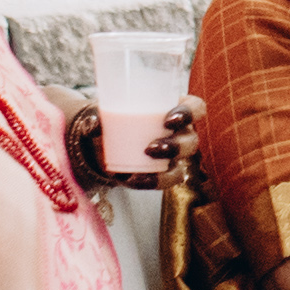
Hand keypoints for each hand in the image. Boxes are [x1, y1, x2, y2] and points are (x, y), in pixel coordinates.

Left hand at [59, 97, 201, 187]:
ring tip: (142, 167)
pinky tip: (134, 180)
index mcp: (175, 109)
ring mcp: (173, 156)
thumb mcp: (103, 114)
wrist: (103, 143)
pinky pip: (165, 180)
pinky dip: (151, 181)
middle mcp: (180, 133)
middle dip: (177, 146)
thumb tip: (93, 124)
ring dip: (167, 167)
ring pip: (182, 164)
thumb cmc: (112, 118)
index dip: (190, 113)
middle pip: (191, 140)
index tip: (168, 120)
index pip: (196, 108)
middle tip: (152, 147)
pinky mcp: (162, 174)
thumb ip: (95, 119)